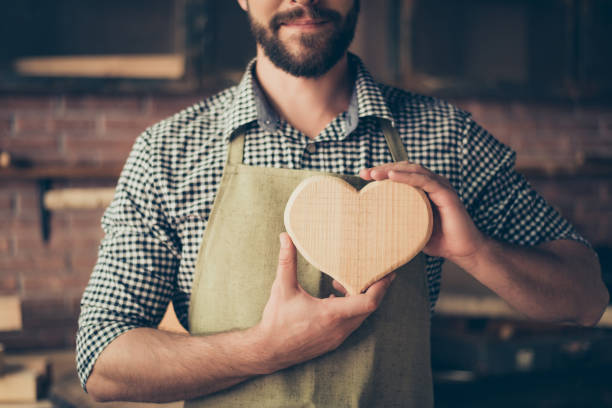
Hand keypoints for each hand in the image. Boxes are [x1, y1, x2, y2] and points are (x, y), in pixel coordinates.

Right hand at [255, 233, 393, 373]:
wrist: (268, 351)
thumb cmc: (276, 321)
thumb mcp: (282, 288)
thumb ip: (286, 261)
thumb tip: (285, 237)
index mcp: (331, 314)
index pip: (369, 302)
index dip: (381, 287)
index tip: (388, 273)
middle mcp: (339, 328)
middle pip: (369, 307)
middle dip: (371, 288)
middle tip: (371, 271)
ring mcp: (337, 337)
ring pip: (360, 316)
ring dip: (357, 298)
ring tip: (342, 282)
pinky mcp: (333, 342)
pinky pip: (351, 324)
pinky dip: (350, 309)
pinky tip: (333, 298)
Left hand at [360, 162, 485, 267]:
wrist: (462, 250)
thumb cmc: (438, 240)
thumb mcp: (411, 228)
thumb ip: (398, 221)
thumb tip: (372, 226)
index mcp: (423, 189)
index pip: (400, 174)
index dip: (382, 173)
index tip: (363, 176)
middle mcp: (432, 183)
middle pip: (405, 168)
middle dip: (383, 169)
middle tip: (365, 173)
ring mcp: (440, 186)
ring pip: (413, 170)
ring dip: (392, 170)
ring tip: (375, 174)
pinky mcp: (446, 193)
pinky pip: (424, 180)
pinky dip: (407, 177)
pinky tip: (392, 177)